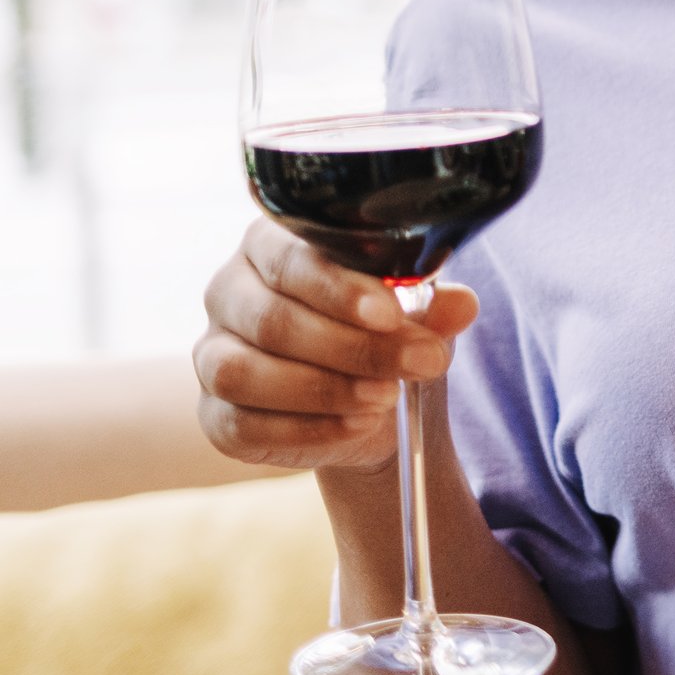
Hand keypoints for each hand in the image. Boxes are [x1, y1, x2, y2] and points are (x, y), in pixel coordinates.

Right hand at [195, 218, 477, 473]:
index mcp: (273, 246)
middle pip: (272, 319)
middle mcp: (230, 293)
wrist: (371, 402)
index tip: (391, 313)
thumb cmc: (386, 333)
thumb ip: (435, 305)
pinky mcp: (215, 414)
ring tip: (387, 396)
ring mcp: (212, 355)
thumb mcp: (418, 313)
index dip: (338, 288)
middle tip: (418, 362)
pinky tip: (358, 424)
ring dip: (324, 388)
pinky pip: (244, 424)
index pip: (290, 257)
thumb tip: (462, 304)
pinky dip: (309, 428)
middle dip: (352, 346)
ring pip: (245, 372)